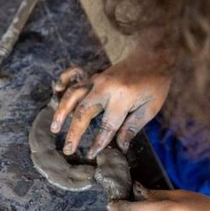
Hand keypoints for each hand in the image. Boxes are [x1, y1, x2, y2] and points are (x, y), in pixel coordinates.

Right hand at [51, 47, 170, 158]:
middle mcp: (105, 87)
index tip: (90, 154)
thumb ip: (132, 127)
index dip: (98, 142)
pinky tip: (56, 92)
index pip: (107, 125)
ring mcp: (97, 79)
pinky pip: (73, 78)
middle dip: (73, 133)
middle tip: (67, 150)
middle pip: (83, 112)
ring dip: (61, 112)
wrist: (153, 56)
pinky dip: (63, 83)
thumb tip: (121, 147)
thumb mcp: (151, 108)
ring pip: (73, 95)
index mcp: (122, 97)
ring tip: (54, 129)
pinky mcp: (94, 75)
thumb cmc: (155, 84)